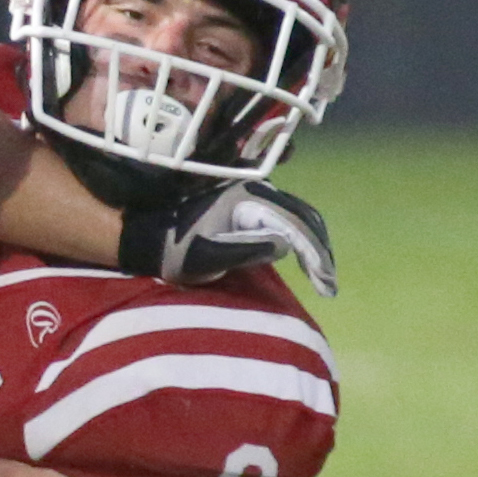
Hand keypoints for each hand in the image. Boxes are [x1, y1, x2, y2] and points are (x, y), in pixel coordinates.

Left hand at [118, 178, 337, 297]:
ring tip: (322, 274)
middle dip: (320, 250)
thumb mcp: (205, 257)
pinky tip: (304, 253)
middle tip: (329, 285)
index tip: (325, 284)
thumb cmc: (173, 250)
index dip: (314, 255)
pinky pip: (284, 212)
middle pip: (302, 216)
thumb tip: (285, 245)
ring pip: (296, 212)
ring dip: (313, 242)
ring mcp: (251, 194)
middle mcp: (254, 191)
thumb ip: (245, 249)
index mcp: (247, 201)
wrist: (148, 232)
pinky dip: (300, 233)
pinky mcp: (247, 203)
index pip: (294, 226)